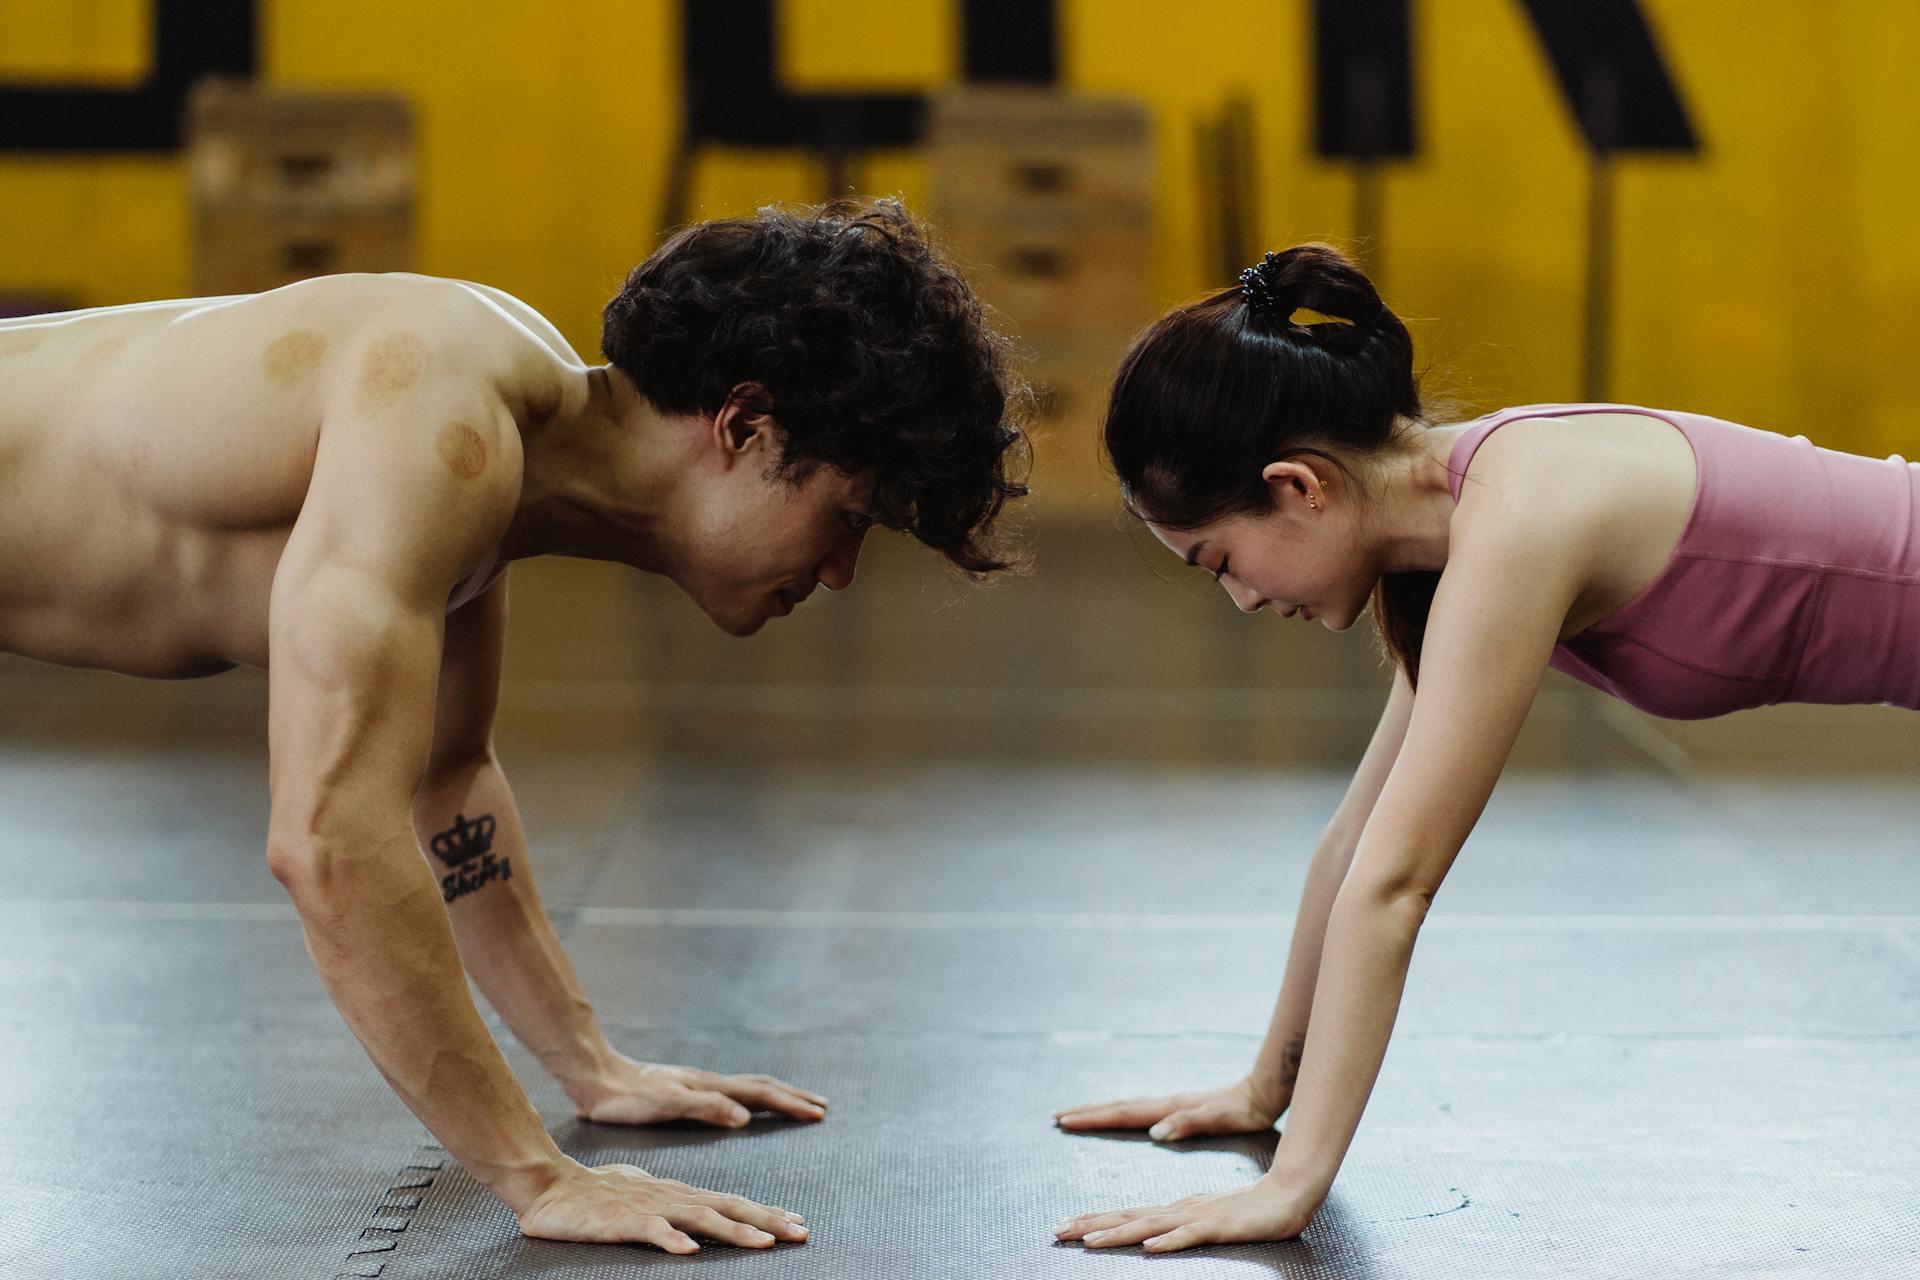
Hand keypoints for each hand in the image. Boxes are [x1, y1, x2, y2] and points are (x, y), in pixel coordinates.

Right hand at [518, 1159, 808, 1251]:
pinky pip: (653, 1231)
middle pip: (729, 1207)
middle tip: (802, 1232)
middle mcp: (673, 1197)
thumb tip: (695, 1221)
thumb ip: (672, 1205)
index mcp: (679, 1194)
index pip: (732, 1201)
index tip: (797, 1221)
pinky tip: (690, 1251)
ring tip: (764, 1242)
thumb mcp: (643, 1196)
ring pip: (702, 1218)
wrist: (551, 1184)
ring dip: (736, 1230)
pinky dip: (673, 1240)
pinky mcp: (624, 1220)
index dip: (766, 1212)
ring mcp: (651, 1207)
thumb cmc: (596, 1192)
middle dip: (768, 1220)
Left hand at [568, 1053, 827, 1127]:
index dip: (790, 1104)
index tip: (817, 1113)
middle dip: (792, 1097)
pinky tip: (747, 1108)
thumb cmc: (627, 1097)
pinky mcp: (687, 1092)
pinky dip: (752, 1100)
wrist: (597, 1078)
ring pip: (748, 1089)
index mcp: (709, 1087)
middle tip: (820, 1107)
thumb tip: (744, 1118)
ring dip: (776, 1097)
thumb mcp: (667, 1103)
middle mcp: (709, 1083)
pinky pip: (732, 1095)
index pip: (760, 1095)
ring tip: (795, 1103)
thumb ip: (706, 1108)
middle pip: (761, 1087)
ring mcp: (699, 1085)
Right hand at [1054, 1075, 1282, 1141]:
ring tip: (1078, 1115)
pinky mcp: (1177, 1109)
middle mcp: (1165, 1104)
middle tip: (1059, 1117)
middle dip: (1089, 1113)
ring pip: (1127, 1107)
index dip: (1095, 1119)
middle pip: (1119, 1107)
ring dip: (1101, 1112)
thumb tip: (1155, 1133)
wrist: (1261, 1091)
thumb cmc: (1242, 1111)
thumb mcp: (1219, 1119)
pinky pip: (1140, 1112)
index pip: (1124, 1114)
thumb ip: (1188, 1123)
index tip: (1067, 1120)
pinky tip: (1120, 1118)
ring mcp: (1170, 1105)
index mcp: (1169, 1109)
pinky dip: (1121, 1113)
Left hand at [1055, 1170, 1321, 1252]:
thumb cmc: (1249, 1208)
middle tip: (1056, 1232)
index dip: (1094, 1220)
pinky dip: (1168, 1242)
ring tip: (1089, 1242)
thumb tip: (1153, 1231)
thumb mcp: (1207, 1217)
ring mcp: (1198, 1216)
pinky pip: (1190, 1236)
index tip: (1064, 1227)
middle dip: (1090, 1225)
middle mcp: (1179, 1210)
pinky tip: (1148, 1249)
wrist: (1289, 1194)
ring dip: (1118, 1233)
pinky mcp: (1220, 1226)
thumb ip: (1181, 1222)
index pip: (1127, 1213)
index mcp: (1175, 1209)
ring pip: (1150, 1226)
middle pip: (1127, 1217)